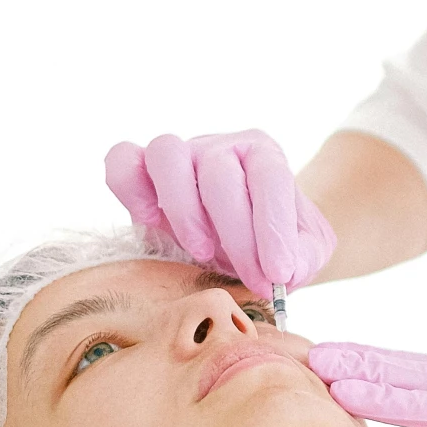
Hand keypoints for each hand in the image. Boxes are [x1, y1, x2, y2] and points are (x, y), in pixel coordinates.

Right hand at [104, 129, 335, 296]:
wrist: (241, 238)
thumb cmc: (271, 241)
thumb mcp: (304, 251)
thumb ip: (304, 256)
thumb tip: (286, 268)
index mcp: (262, 155)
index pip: (270, 177)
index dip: (274, 227)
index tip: (279, 272)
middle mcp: (219, 148)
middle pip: (219, 173)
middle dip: (236, 234)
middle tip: (250, 277)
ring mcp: (178, 156)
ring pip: (167, 153)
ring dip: (182, 207)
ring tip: (202, 251)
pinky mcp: (142, 174)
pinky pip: (122, 160)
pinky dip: (130, 188)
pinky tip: (152, 222)